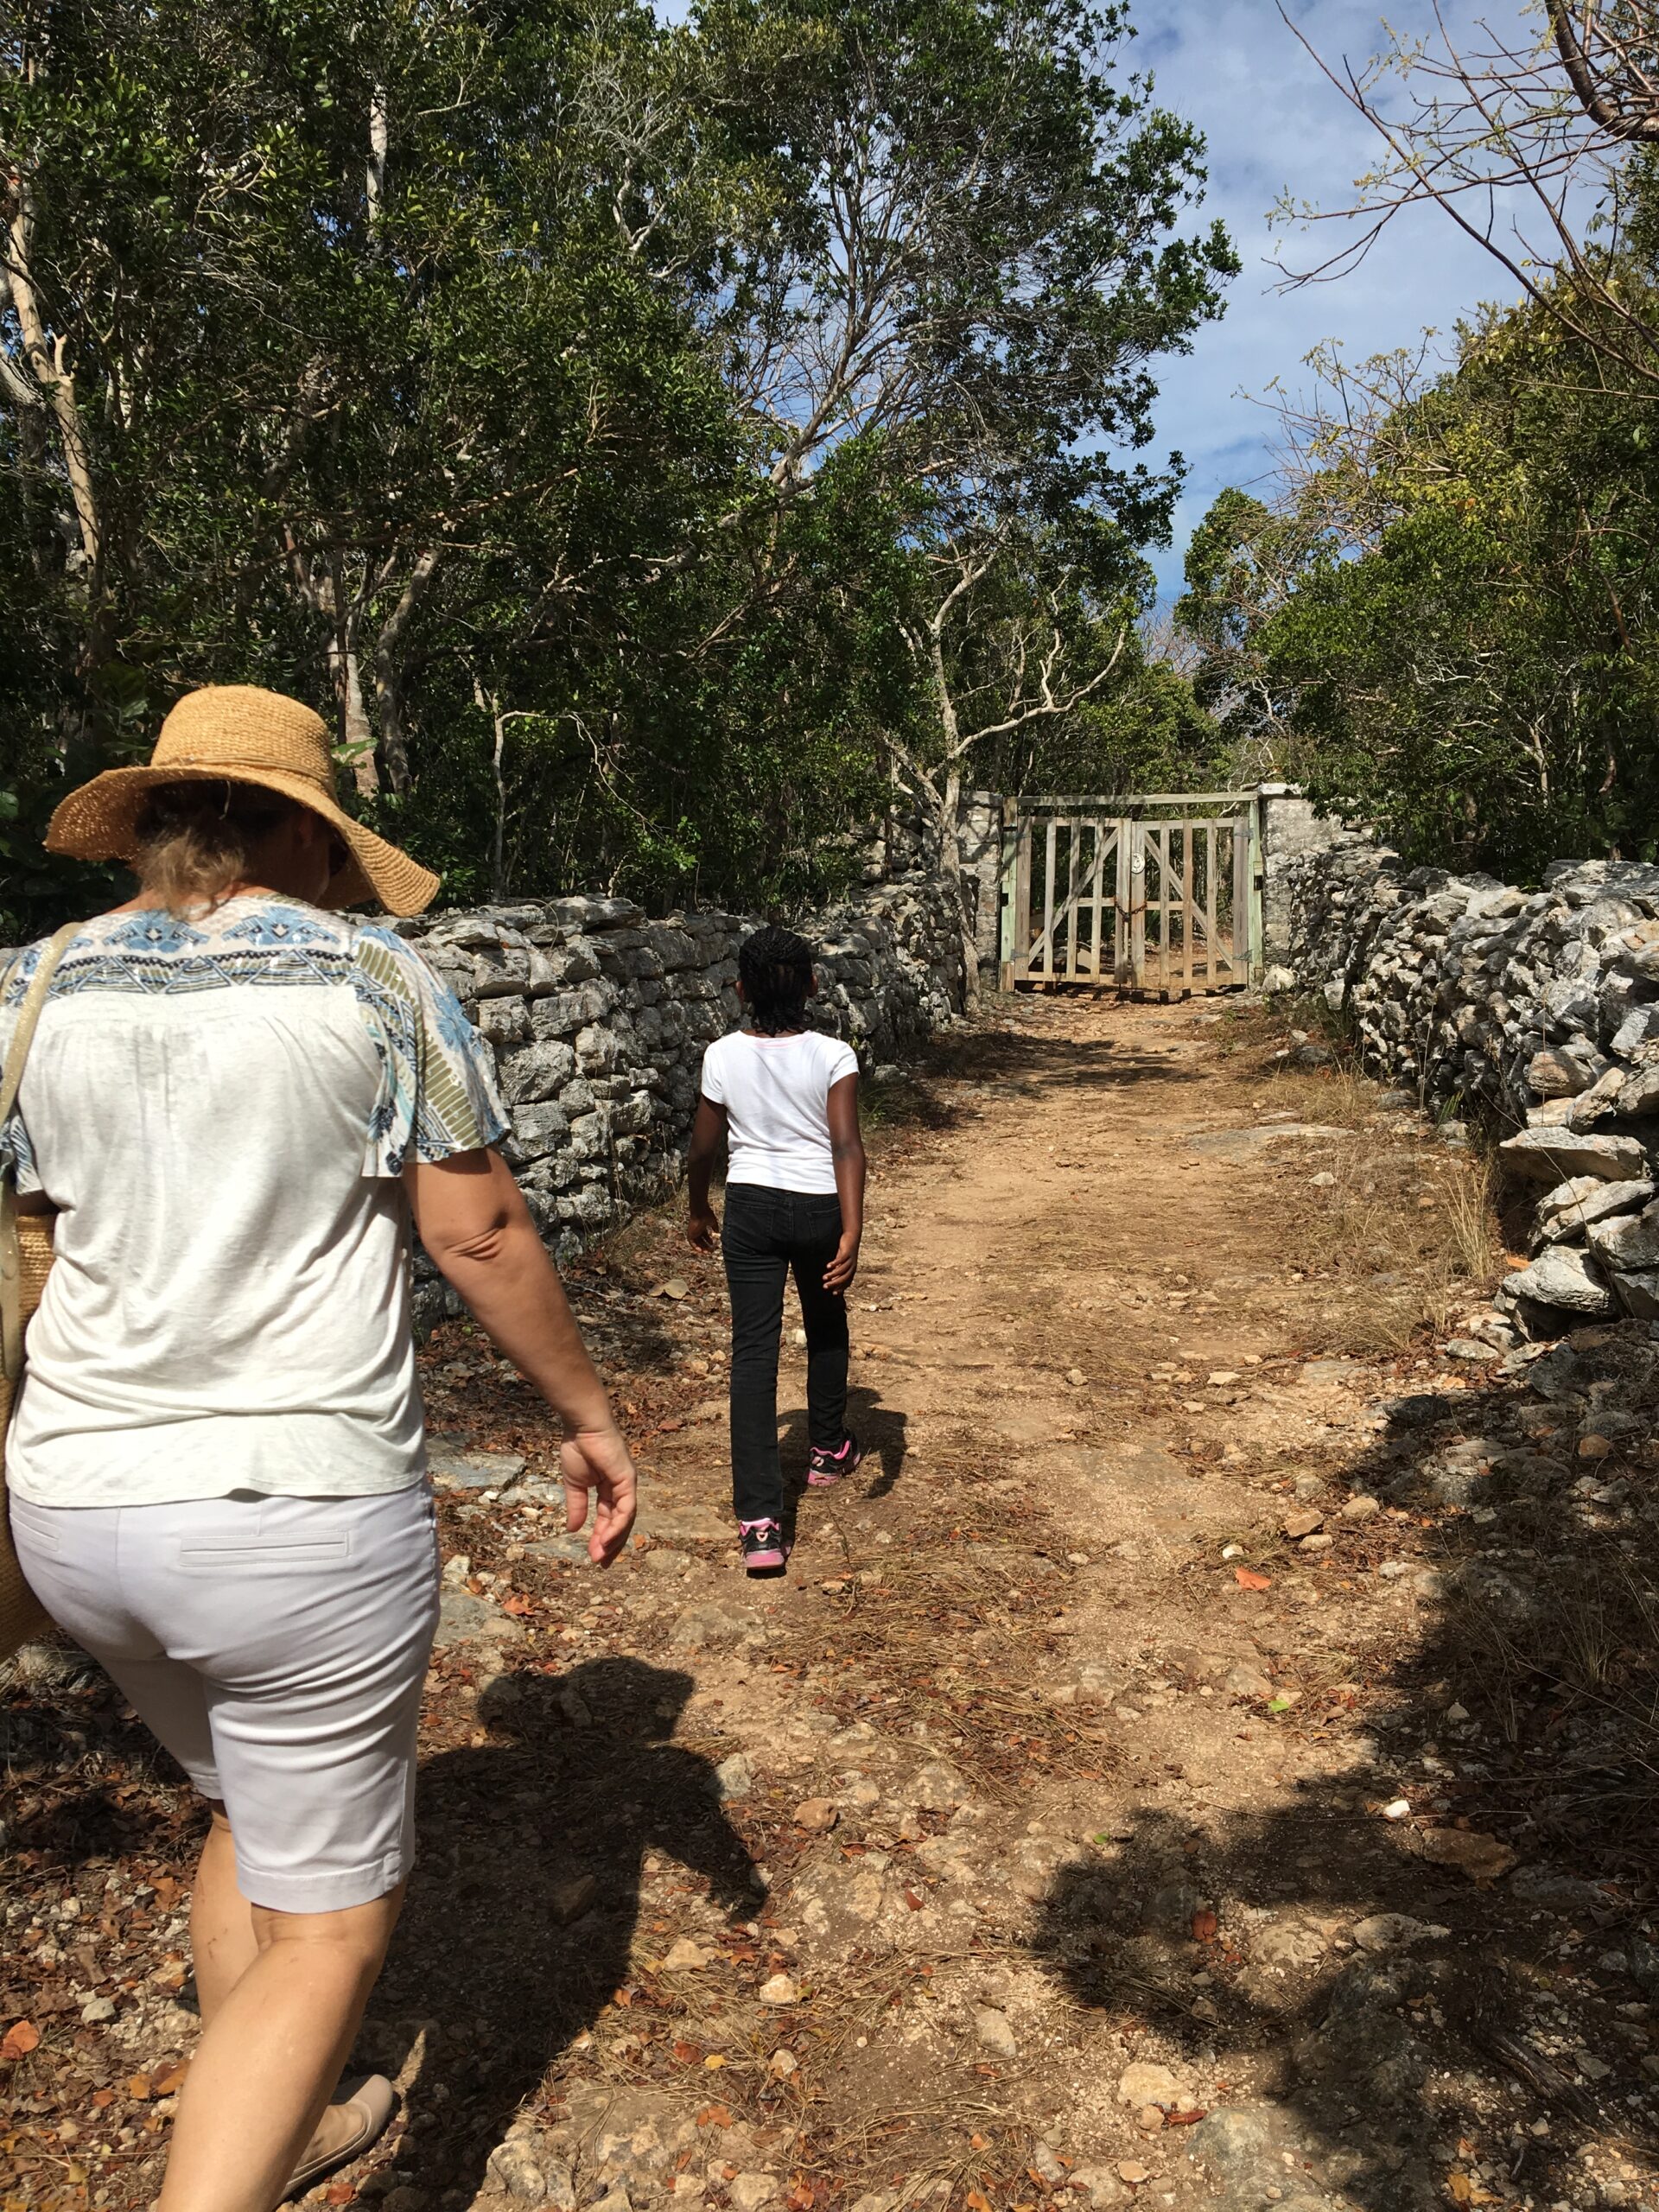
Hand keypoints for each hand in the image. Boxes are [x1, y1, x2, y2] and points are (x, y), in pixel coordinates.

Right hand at [560, 1422, 638, 1565]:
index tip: (593, 1557)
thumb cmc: (578, 1448)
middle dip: (611, 1544)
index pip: (609, 1519)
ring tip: (601, 1556)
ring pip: (625, 1519)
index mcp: (609, 1489)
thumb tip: (573, 1530)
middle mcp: (621, 1489)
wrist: (581, 1427)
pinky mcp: (628, 1480)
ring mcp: (627, 1484)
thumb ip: (577, 1507)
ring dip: (613, 1539)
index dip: (601, 1538)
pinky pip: (626, 1508)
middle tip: (600, 1564)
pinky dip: (618, 1525)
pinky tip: (606, 1539)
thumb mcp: (574, 1485)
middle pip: (620, 1523)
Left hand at [687, 1204, 718, 1251]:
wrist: (700, 1211)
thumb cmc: (707, 1215)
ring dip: (701, 1248)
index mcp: (702, 1227)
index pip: (705, 1236)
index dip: (709, 1241)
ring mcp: (693, 1232)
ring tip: (706, 1252)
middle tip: (711, 1251)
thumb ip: (715, 1228)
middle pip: (701, 1241)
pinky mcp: (690, 1233)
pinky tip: (700, 1250)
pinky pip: (691, 1243)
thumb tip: (718, 1234)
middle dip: (706, 1246)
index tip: (713, 1245)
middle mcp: (697, 1230)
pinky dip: (695, 1247)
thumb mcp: (713, 1222)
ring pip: (696, 1243)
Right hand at [823, 1231, 859, 1293]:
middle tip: (825, 1287)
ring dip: (832, 1274)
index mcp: (851, 1271)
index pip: (847, 1282)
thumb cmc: (845, 1252)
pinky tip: (827, 1266)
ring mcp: (851, 1260)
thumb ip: (838, 1270)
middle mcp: (852, 1267)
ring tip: (823, 1277)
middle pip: (844, 1278)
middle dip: (834, 1283)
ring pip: (842, 1270)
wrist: (852, 1238)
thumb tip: (831, 1279)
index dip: (841, 1288)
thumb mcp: (842, 1262)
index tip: (833, 1294)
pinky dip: (834, 1263)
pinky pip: (841, 1260)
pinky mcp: (847, 1253)